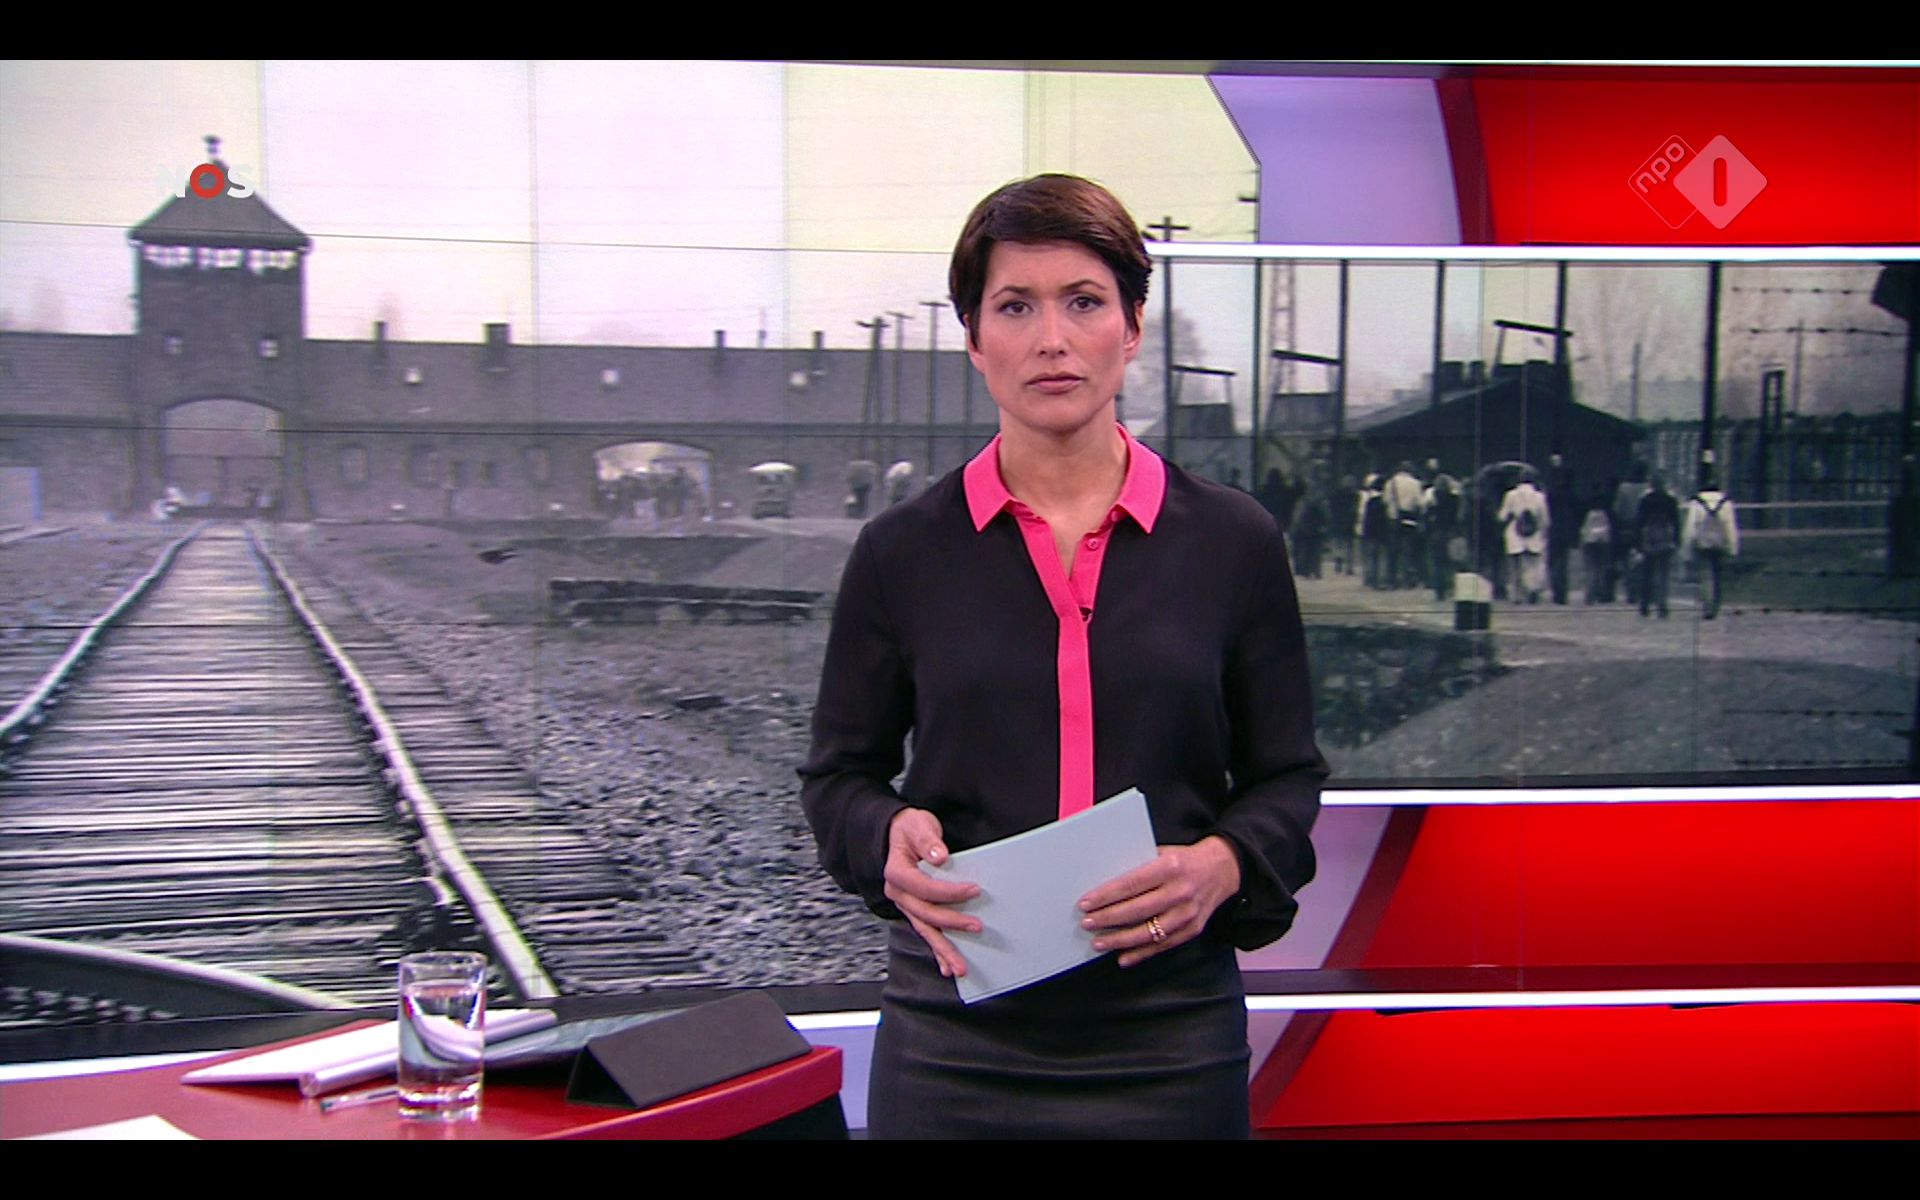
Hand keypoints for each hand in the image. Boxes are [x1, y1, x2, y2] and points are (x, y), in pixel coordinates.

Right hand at [883, 808, 981, 978]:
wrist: (898, 834)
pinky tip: (946, 967)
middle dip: (952, 923)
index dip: (949, 892)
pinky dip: (936, 951)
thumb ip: (928, 840)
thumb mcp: (918, 825)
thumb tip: (940, 857)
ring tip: (960, 968)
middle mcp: (898, 893)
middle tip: (977, 926)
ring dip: (943, 949)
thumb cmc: (910, 829)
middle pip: (925, 914)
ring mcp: (906, 905)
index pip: (924, 887)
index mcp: (897, 872)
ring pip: (925, 930)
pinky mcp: (915, 910)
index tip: (974, 890)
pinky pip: (926, 932)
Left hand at [1077, 836, 1241, 968]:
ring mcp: (1188, 913)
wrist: (1222, 869)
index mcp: (1170, 867)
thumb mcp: (1162, 853)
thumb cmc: (1184, 860)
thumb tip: (1103, 884)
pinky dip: (1141, 953)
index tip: (1086, 903)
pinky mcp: (1193, 929)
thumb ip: (1138, 867)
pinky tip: (1122, 956)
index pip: (1131, 884)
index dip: (1105, 896)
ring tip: (1099, 943)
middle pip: (1136, 910)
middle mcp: (1180, 891)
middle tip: (1087, 923)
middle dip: (1107, 919)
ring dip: (1119, 940)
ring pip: (1148, 932)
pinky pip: (1162, 946)